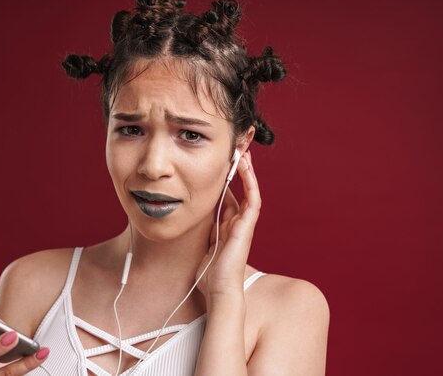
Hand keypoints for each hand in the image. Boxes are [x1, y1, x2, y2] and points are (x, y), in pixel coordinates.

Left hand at [197, 150, 260, 303]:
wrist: (218, 290)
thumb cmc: (209, 273)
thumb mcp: (200, 244)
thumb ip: (200, 229)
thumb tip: (190, 213)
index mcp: (225, 226)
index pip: (227, 196)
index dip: (224, 179)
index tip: (219, 164)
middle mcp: (237, 222)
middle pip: (238, 189)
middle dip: (237, 170)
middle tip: (233, 151)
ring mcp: (244, 224)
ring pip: (249, 190)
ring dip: (246, 171)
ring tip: (242, 152)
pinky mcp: (247, 226)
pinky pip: (252, 199)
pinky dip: (250, 182)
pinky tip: (244, 167)